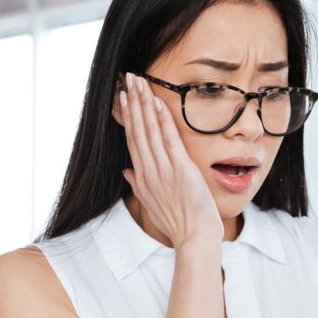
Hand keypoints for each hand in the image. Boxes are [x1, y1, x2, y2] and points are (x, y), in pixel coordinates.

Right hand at [118, 72, 223, 247]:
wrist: (194, 238)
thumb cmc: (178, 224)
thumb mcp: (152, 205)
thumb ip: (138, 185)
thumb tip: (127, 171)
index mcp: (142, 177)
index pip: (131, 140)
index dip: (127, 117)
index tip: (123, 97)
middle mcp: (148, 171)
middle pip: (137, 130)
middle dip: (132, 102)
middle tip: (128, 79)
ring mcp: (163, 170)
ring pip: (149, 131)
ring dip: (143, 104)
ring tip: (138, 82)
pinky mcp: (181, 170)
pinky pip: (169, 140)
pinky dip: (162, 120)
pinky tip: (158, 102)